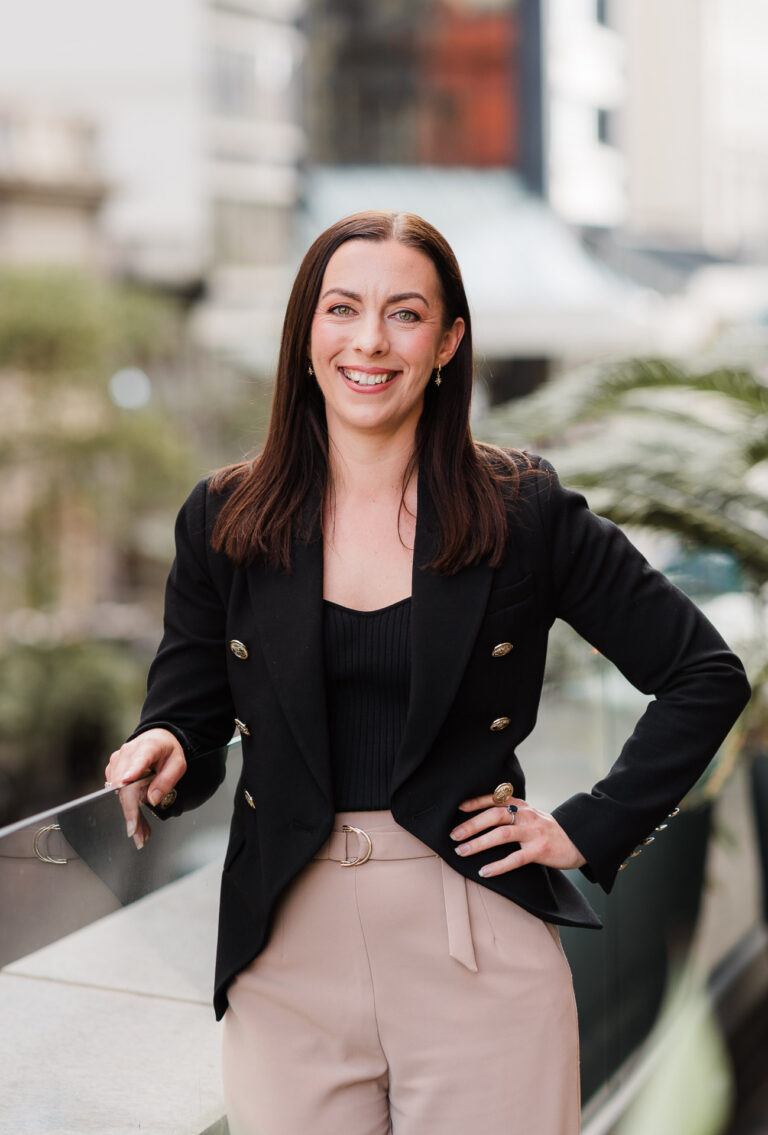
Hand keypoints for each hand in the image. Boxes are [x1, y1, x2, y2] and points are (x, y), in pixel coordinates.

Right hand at [104, 729, 186, 849]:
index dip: (131, 772)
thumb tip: (152, 798)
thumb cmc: (168, 750)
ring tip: (140, 834)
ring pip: (118, 793)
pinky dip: (127, 807)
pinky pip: (117, 792)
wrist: (157, 739)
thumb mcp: (177, 764)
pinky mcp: (113, 770)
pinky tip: (136, 821)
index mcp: (147, 747)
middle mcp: (127, 753)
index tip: (125, 783)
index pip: (138, 760)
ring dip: (128, 814)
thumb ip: (166, 780)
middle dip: (130, 812)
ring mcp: (117, 762)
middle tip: (137, 834)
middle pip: (124, 785)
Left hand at [449, 793, 585, 877]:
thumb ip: (510, 813)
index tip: (458, 808)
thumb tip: (481, 819)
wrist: (577, 841)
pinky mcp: (539, 850)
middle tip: (454, 836)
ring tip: (462, 851)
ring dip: (479, 843)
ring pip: (501, 835)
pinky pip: (515, 859)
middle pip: (494, 816)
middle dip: (471, 825)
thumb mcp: (529, 815)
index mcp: (521, 805)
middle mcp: (525, 815)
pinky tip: (484, 871)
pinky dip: (498, 866)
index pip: (495, 799)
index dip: (475, 802)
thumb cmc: (547, 829)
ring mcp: (533, 832)